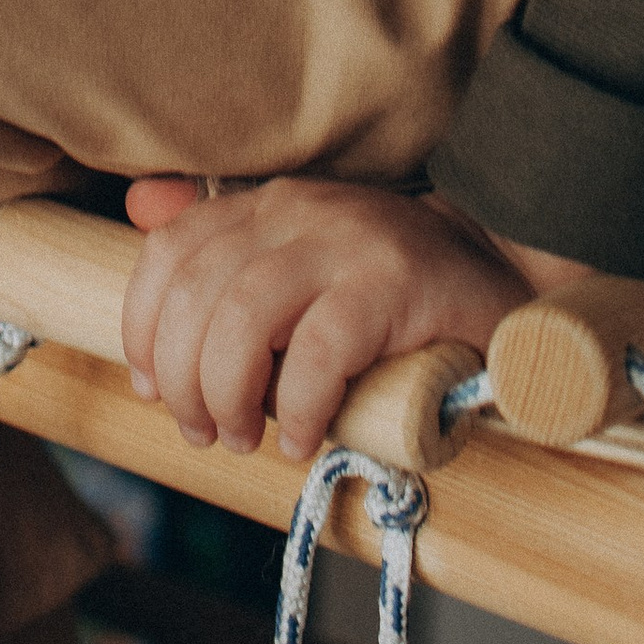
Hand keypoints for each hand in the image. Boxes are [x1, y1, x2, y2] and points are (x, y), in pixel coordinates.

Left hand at [118, 176, 522, 463]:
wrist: (503, 274)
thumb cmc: (391, 292)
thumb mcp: (301, 266)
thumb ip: (227, 249)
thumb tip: (140, 207)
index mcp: (266, 206)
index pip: (170, 252)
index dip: (144, 325)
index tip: (151, 388)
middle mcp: (299, 210)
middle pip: (197, 293)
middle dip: (183, 379)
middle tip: (205, 432)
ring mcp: (348, 241)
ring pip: (243, 315)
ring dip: (228, 394)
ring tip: (245, 438)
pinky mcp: (395, 283)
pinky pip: (319, 350)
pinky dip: (298, 406)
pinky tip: (303, 438)